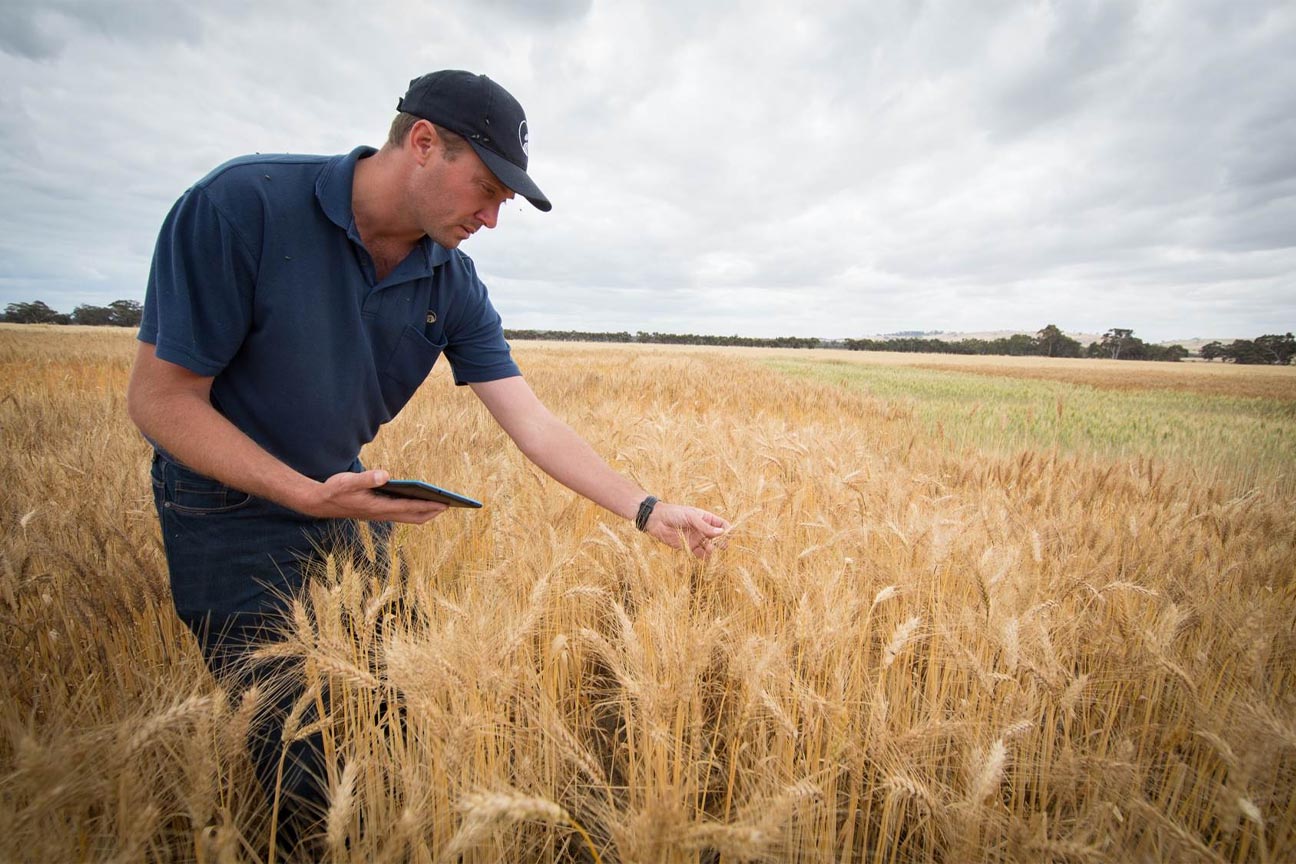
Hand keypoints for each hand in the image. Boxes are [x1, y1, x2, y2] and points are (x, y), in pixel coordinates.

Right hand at [299, 469, 448, 523]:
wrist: (321, 502)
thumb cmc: (335, 490)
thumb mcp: (348, 481)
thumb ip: (367, 478)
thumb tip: (385, 475)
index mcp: (378, 507)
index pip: (409, 508)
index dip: (428, 506)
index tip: (445, 503)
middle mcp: (382, 513)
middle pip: (414, 517)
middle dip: (433, 512)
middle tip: (451, 504)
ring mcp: (381, 514)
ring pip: (409, 517)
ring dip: (425, 512)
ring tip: (441, 503)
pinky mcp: (378, 512)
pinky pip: (402, 513)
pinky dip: (414, 509)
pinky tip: (420, 500)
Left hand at [643, 502, 729, 558]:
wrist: (657, 520)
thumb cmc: (674, 513)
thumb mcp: (691, 517)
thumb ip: (705, 526)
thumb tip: (721, 533)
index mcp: (706, 518)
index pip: (721, 525)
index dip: (727, 530)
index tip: (729, 535)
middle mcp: (703, 529)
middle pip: (718, 538)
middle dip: (722, 542)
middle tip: (721, 545)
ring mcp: (697, 539)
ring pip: (710, 547)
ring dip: (712, 550)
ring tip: (709, 549)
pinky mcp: (689, 548)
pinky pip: (700, 554)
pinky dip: (704, 557)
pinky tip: (705, 556)